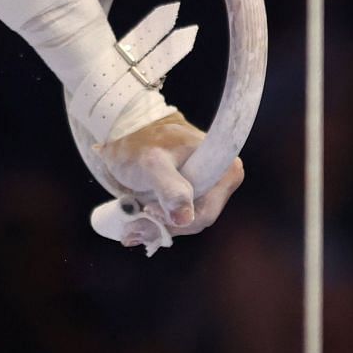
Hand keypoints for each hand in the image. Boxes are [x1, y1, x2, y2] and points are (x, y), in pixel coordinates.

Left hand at [92, 110, 245, 248]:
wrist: (126, 128)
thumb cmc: (140, 142)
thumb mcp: (153, 164)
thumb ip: (170, 189)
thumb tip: (185, 218)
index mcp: (225, 167)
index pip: (206, 212)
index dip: (178, 220)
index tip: (149, 211)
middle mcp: (223, 177)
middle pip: (197, 219)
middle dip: (165, 224)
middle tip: (134, 223)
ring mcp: (210, 185)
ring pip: (187, 220)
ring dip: (159, 224)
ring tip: (133, 220)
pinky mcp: (195, 190)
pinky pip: (180, 215)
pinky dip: (159, 220)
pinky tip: (139, 218)